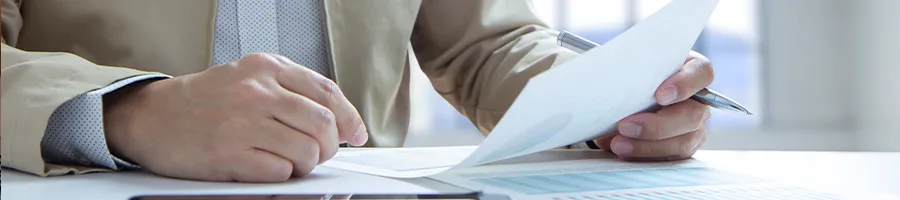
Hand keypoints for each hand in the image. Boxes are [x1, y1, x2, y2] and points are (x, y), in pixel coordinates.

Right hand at [103, 53, 367, 181]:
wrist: (152, 117)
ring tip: (290, 161)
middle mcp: (257, 92)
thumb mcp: (249, 77)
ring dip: (306, 163)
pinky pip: (280, 172)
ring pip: (306, 151)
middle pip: (322, 124)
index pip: (327, 93)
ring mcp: (243, 123)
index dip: (349, 117)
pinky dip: (282, 175)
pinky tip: (267, 166)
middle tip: (320, 153)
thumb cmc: (205, 101)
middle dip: (329, 145)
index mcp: (265, 68)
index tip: (355, 134)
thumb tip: (340, 120)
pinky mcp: (230, 155)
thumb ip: (291, 91)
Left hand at [593, 51, 712, 160]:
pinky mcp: (682, 148)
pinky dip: (644, 157)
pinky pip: (669, 159)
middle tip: (625, 126)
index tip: (660, 95)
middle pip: (692, 115)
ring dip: (647, 146)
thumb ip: (632, 75)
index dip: (684, 85)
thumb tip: (609, 89)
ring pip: (682, 142)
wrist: (628, 99)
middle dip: (656, 125)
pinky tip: (623, 152)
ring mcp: (694, 128)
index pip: (702, 74)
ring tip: (618, 144)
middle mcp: (698, 102)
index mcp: (692, 72)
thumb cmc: (634, 78)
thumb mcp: (634, 70)